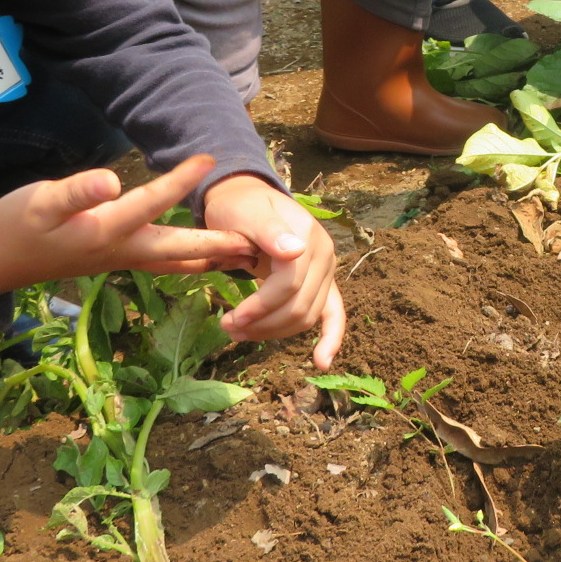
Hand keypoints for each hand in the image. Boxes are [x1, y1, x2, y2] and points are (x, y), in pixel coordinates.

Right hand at [0, 154, 251, 299]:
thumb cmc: (17, 225)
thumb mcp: (39, 202)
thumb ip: (75, 193)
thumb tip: (109, 181)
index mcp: (106, 230)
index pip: (153, 202)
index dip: (180, 180)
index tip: (209, 159)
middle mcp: (122, 249)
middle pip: (180, 248)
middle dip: (219, 243)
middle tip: (259, 243)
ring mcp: (121, 259)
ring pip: (176, 262)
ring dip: (210, 258)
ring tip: (245, 258)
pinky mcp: (117, 260)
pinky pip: (164, 263)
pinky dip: (189, 261)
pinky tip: (203, 259)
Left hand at [197, 172, 345, 368]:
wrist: (247, 200)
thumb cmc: (241, 207)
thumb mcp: (247, 212)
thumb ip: (269, 230)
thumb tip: (295, 251)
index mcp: (308, 237)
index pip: (289, 285)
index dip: (261, 307)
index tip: (231, 319)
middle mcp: (325, 254)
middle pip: (299, 306)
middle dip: (263, 324)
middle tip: (227, 328)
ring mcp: (327, 270)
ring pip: (307, 316)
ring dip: (275, 332)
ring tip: (239, 333)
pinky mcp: (323, 283)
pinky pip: (333, 314)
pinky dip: (330, 338)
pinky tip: (322, 361)